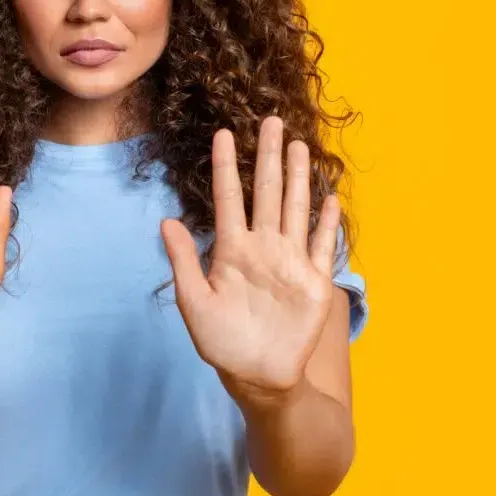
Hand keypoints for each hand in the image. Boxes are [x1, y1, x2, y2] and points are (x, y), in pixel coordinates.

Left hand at [160, 116, 341, 408]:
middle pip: (266, 192)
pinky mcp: (312, 281)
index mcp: (231, 250)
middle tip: (272, 120)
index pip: (228, 198)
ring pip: (294, 208)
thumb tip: (166, 222)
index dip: (225, 166)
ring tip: (299, 145)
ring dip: (298, 177)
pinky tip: (330, 198)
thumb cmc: (221, 342)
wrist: (258, 375)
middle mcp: (262, 247)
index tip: (223, 133)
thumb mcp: (194, 302)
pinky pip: (320, 245)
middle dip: (268, 157)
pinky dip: (325, 222)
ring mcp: (289, 261)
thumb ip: (184, 261)